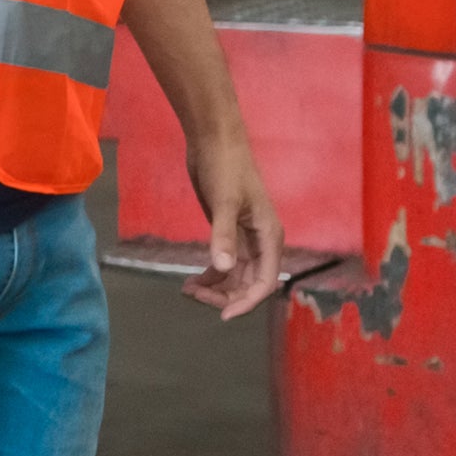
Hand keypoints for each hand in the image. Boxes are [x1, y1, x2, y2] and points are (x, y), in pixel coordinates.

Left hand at [188, 140, 284, 317]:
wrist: (214, 139)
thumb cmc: (225, 166)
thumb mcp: (223, 201)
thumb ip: (223, 235)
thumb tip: (222, 268)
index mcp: (269, 236)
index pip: (264, 281)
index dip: (247, 301)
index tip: (223, 316)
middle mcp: (261, 241)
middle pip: (248, 283)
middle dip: (224, 295)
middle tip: (193, 295)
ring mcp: (245, 238)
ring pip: (235, 276)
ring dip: (215, 288)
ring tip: (187, 290)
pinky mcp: (229, 231)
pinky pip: (224, 264)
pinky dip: (210, 275)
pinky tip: (191, 281)